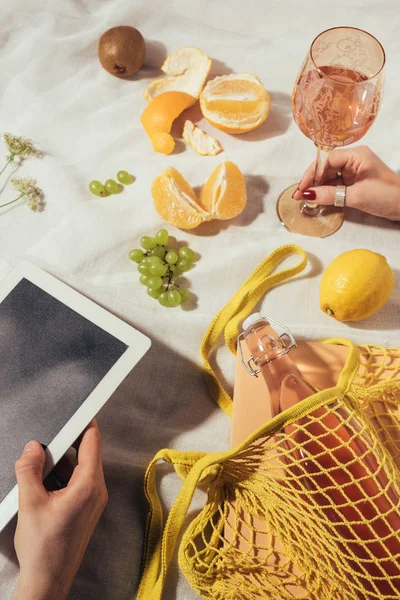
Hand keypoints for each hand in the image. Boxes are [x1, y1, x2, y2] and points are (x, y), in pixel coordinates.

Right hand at [11, 420, 107, 599]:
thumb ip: (29, 470)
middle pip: (85, 454)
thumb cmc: (44, 549)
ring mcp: (92, 500)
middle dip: (65, 445)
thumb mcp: (30, 503)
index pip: (92, 443)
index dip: (86, 424)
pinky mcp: (85, 508)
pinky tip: (42, 484)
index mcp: (89, 485)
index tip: (82, 410)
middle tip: (47, 441)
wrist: (48, 580)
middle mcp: (96, 491)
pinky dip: (61, 478)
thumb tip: (32, 448)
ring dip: (60, 464)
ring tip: (38, 467)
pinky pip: (76, 482)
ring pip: (78, 469)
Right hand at [292, 145, 399, 220]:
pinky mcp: (356, 182)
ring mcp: (355, 171)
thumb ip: (330, 195)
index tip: (301, 189)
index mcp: (357, 155)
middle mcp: (354, 160)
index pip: (327, 160)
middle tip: (298, 197)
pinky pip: (336, 184)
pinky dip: (327, 192)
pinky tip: (318, 200)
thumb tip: (307, 196)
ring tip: (305, 200)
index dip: (312, 174)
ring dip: (318, 188)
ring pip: (330, 177)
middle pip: (326, 167)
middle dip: (312, 182)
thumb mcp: (356, 196)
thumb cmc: (386, 196)